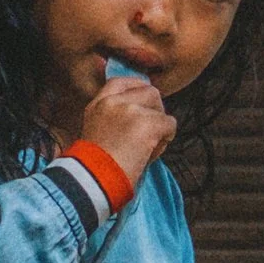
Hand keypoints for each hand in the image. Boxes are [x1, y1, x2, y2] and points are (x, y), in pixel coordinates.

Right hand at [80, 67, 175, 187]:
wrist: (94, 181)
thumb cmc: (95, 167)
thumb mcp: (96, 133)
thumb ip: (113, 118)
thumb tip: (142, 115)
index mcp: (98, 105)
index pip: (120, 82)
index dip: (137, 88)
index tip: (145, 102)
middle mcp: (113, 102)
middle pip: (148, 91)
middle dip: (155, 109)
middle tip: (151, 130)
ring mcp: (130, 111)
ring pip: (160, 108)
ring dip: (161, 125)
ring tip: (149, 146)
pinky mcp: (147, 124)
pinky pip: (169, 124)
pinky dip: (167, 138)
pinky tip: (154, 151)